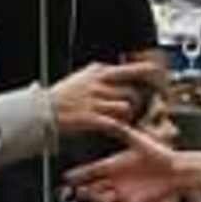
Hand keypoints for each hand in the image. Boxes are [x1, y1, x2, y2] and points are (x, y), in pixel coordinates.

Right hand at [45, 57, 159, 136]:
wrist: (41, 110)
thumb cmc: (62, 95)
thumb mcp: (83, 77)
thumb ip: (102, 75)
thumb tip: (120, 71)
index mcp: (98, 72)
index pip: (132, 69)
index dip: (148, 76)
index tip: (159, 78)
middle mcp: (99, 84)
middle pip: (132, 92)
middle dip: (137, 104)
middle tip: (136, 112)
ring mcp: (95, 100)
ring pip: (125, 107)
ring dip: (126, 116)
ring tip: (121, 121)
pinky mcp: (90, 117)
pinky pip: (114, 123)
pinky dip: (121, 129)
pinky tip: (121, 132)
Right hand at [68, 127, 187, 201]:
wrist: (176, 170)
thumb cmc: (159, 153)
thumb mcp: (139, 141)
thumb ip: (123, 132)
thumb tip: (110, 118)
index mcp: (113, 165)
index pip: (89, 171)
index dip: (77, 175)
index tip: (66, 178)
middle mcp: (115, 181)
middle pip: (90, 189)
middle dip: (83, 191)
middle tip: (81, 191)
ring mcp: (122, 193)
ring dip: (98, 201)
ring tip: (104, 196)